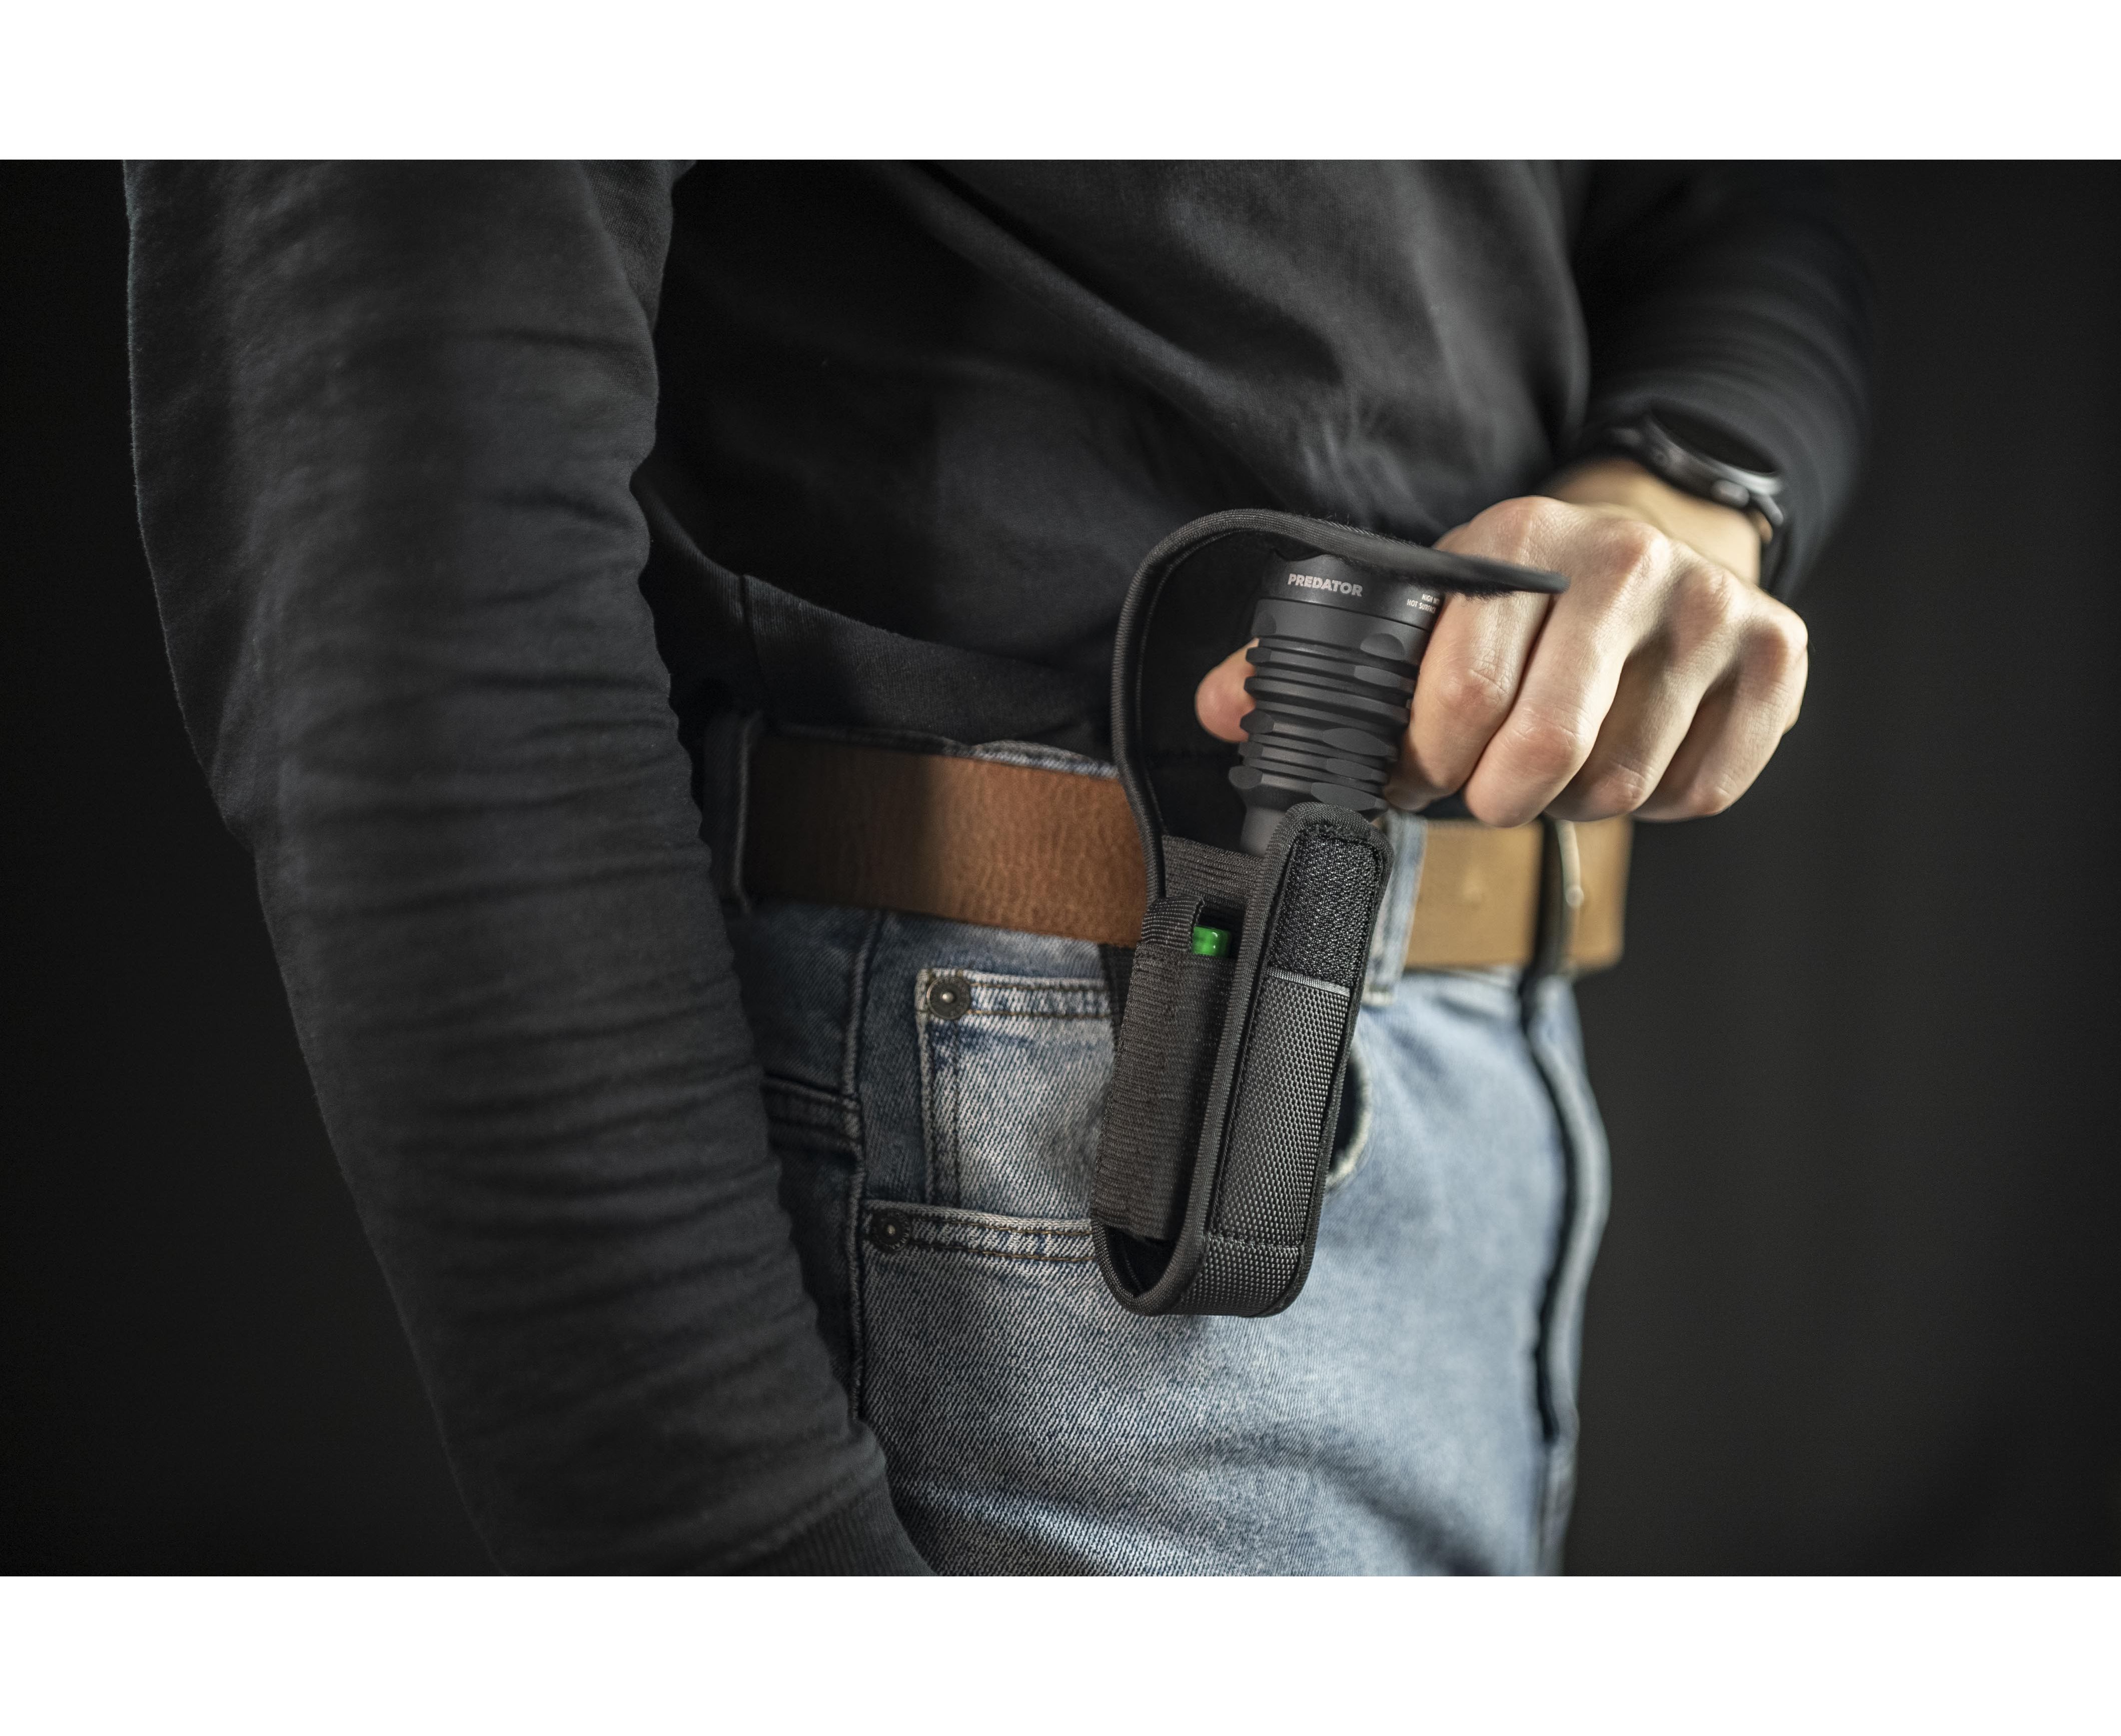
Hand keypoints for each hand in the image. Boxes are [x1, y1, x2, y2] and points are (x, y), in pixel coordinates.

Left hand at [1193, 459, 1809, 824]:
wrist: (1656, 540)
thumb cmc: (1518, 602)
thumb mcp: (1418, 606)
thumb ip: (1317, 663)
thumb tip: (1216, 709)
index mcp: (1518, 541)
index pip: (1458, 696)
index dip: (1422, 765)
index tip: (1413, 774)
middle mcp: (1627, 562)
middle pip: (1548, 753)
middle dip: (1496, 798)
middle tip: (1487, 790)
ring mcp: (1714, 608)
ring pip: (1624, 784)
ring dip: (1575, 800)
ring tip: (1559, 758)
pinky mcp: (1780, 657)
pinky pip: (1703, 791)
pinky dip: (1657, 801)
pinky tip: (1634, 751)